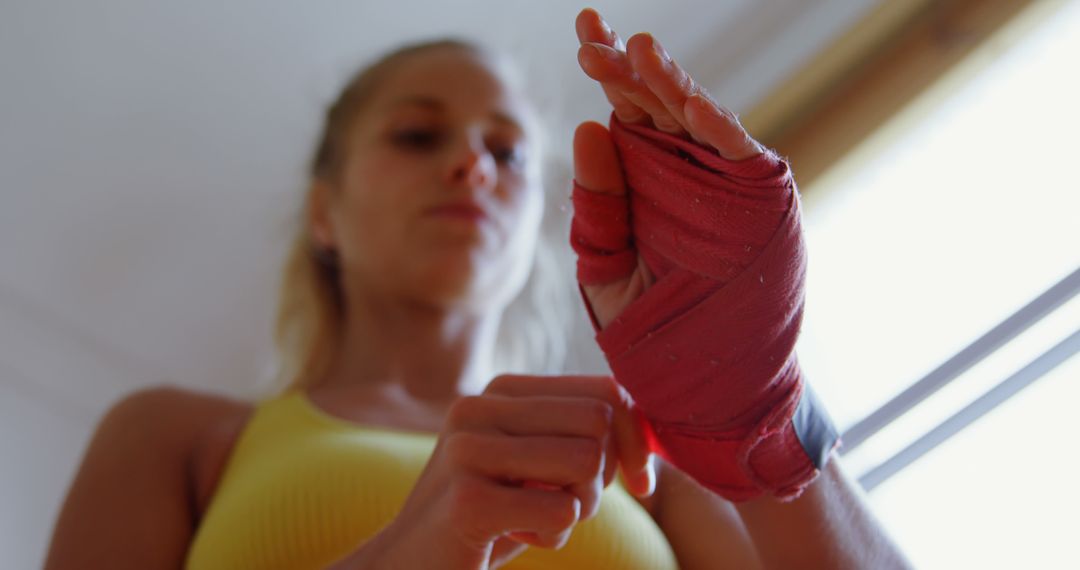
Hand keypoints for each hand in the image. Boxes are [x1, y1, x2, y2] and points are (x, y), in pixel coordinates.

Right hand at [352, 375, 653, 569]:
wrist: (407, 564)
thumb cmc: (487, 515)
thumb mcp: (533, 463)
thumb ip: (579, 436)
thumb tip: (644, 426)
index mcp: (499, 391)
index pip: (604, 390)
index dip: (635, 440)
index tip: (638, 482)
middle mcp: (478, 408)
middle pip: (599, 424)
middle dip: (601, 476)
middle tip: (563, 503)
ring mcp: (467, 450)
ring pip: (586, 464)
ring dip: (578, 508)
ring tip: (536, 518)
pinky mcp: (468, 501)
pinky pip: (563, 512)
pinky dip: (553, 537)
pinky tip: (513, 537)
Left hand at [572, 8, 766, 326]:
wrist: (708, 384)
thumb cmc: (656, 327)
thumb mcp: (607, 267)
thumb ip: (599, 206)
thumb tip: (586, 128)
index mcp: (645, 175)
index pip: (624, 109)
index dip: (607, 69)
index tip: (583, 31)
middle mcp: (683, 168)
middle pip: (654, 103)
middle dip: (625, 67)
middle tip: (592, 39)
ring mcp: (722, 182)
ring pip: (696, 118)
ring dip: (668, 84)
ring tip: (637, 51)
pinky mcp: (760, 201)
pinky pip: (738, 156)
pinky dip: (717, 127)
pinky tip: (688, 100)